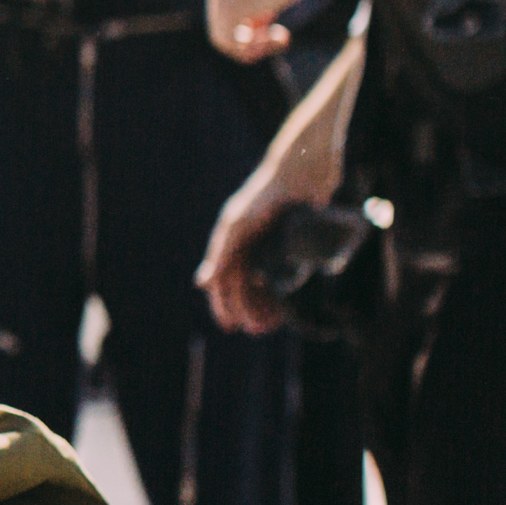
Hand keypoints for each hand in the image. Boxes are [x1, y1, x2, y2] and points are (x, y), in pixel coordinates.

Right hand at [197, 156, 312, 335]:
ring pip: (264, 284)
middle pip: (242, 286)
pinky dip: (285, 291)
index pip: (221, 281)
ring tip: (274, 324)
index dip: (222, 305)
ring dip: (265, 305)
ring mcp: (270, 245)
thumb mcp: (239, 225)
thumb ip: (221, 253)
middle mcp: (248, 245)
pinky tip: (291, 304)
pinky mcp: (293, 243)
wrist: (303, 172)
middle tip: (257, 331)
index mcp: (230, 242)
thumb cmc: (266, 196)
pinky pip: (285, 274)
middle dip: (246, 310)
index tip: (229, 327)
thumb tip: (202, 283)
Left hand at [205, 0, 331, 62]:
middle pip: (219, 25)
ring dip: (254, 47)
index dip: (245, 26)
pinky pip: (232, 43)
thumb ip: (252, 2)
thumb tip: (245, 32)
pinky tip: (282, 37)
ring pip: (223, 39)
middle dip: (248, 39)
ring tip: (282, 39)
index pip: (220, 10)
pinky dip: (258, 48)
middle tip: (280, 38)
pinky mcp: (229, 7)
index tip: (272, 28)